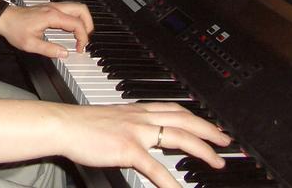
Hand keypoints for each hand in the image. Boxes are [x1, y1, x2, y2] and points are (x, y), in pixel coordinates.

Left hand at [0, 2, 92, 57]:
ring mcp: (53, 6)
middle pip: (82, 9)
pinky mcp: (50, 8)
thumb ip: (49, 50)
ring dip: (83, 20)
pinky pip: (69, 10)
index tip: (80, 48)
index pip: (77, 23)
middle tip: (86, 39)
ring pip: (77, 7)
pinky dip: (75, 19)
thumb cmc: (15, 29)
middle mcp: (55, 8)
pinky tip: (71, 30)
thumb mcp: (30, 44)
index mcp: (52, 16)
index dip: (83, 37)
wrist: (4, 18)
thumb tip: (65, 53)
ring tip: (81, 35)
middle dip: (89, 24)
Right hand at [59, 101, 231, 187]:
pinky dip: (172, 182)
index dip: (196, 118)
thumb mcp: (112, 120)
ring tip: (217, 162)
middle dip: (210, 130)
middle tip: (227, 142)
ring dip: (203, 149)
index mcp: (137, 110)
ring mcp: (137, 132)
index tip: (210, 126)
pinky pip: (157, 168)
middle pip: (185, 120)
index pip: (175, 110)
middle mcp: (142, 117)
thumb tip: (139, 138)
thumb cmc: (81, 125)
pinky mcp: (129, 149)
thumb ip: (129, 126)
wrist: (64, 124)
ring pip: (179, 136)